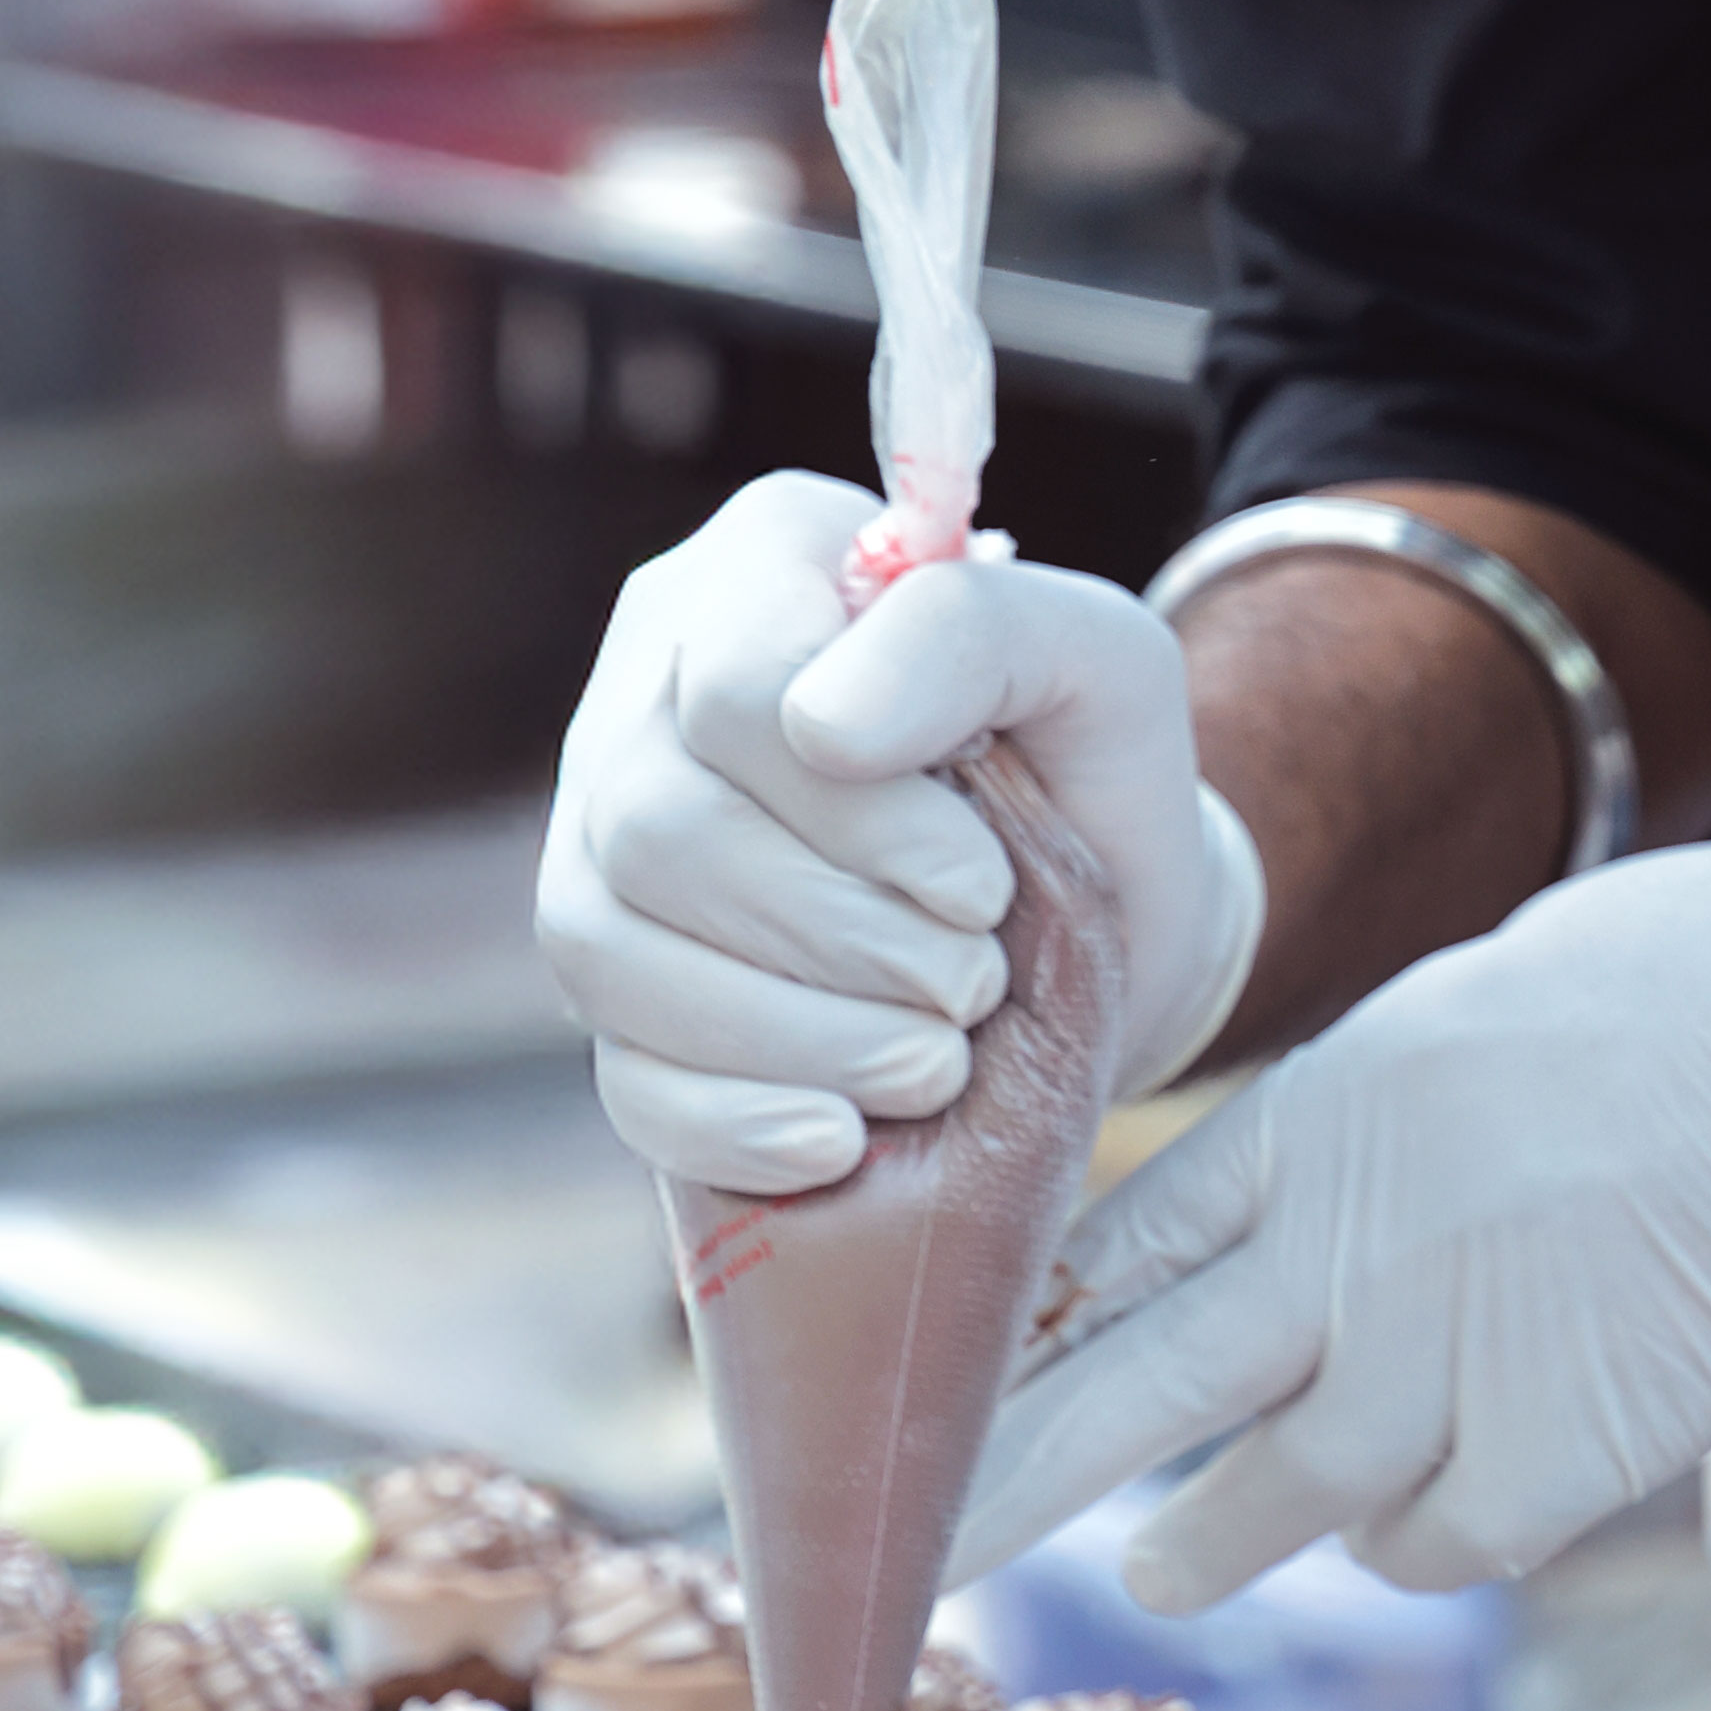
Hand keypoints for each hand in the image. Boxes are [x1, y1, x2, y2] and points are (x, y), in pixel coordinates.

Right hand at [539, 472, 1266, 1191]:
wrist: (1104, 911)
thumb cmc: (1088, 760)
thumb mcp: (1093, 656)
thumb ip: (972, 633)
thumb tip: (822, 727)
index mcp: (756, 570)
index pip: (731, 687)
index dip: (857, 814)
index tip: (982, 883)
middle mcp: (648, 691)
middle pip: (655, 829)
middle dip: (833, 937)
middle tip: (972, 984)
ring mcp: (606, 842)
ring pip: (606, 951)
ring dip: (788, 1034)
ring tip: (933, 1062)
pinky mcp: (625, 989)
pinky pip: (619, 1071)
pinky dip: (731, 1123)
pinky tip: (839, 1139)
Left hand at [953, 808, 1710, 1599]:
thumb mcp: (1514, 991)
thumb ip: (1395, 1110)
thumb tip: (1334, 1197)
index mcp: (1342, 1095)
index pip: (1117, 1231)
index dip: (1019, 1316)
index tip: (941, 1372)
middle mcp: (1360, 1231)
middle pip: (1118, 1383)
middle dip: (995, 1482)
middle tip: (891, 1557)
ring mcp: (1453, 1352)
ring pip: (1260, 1501)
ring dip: (1200, 1537)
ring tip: (1155, 1562)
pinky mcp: (1567, 1450)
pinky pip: (1428, 1540)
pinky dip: (1416, 1534)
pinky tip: (1435, 1502)